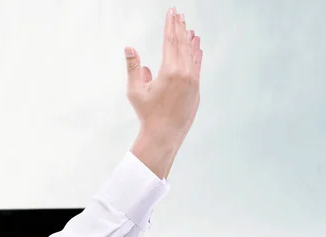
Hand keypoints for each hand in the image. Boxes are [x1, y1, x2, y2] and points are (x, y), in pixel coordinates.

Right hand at [125, 7, 202, 177]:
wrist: (164, 135)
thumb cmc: (147, 114)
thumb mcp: (135, 91)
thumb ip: (133, 67)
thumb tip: (129, 47)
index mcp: (170, 71)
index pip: (170, 41)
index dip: (170, 25)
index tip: (171, 12)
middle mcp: (185, 73)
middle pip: (182, 44)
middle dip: (180, 27)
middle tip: (179, 13)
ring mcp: (193, 81)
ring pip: (192, 54)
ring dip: (189, 40)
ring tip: (189, 28)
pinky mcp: (197, 90)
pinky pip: (197, 67)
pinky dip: (196, 55)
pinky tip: (197, 47)